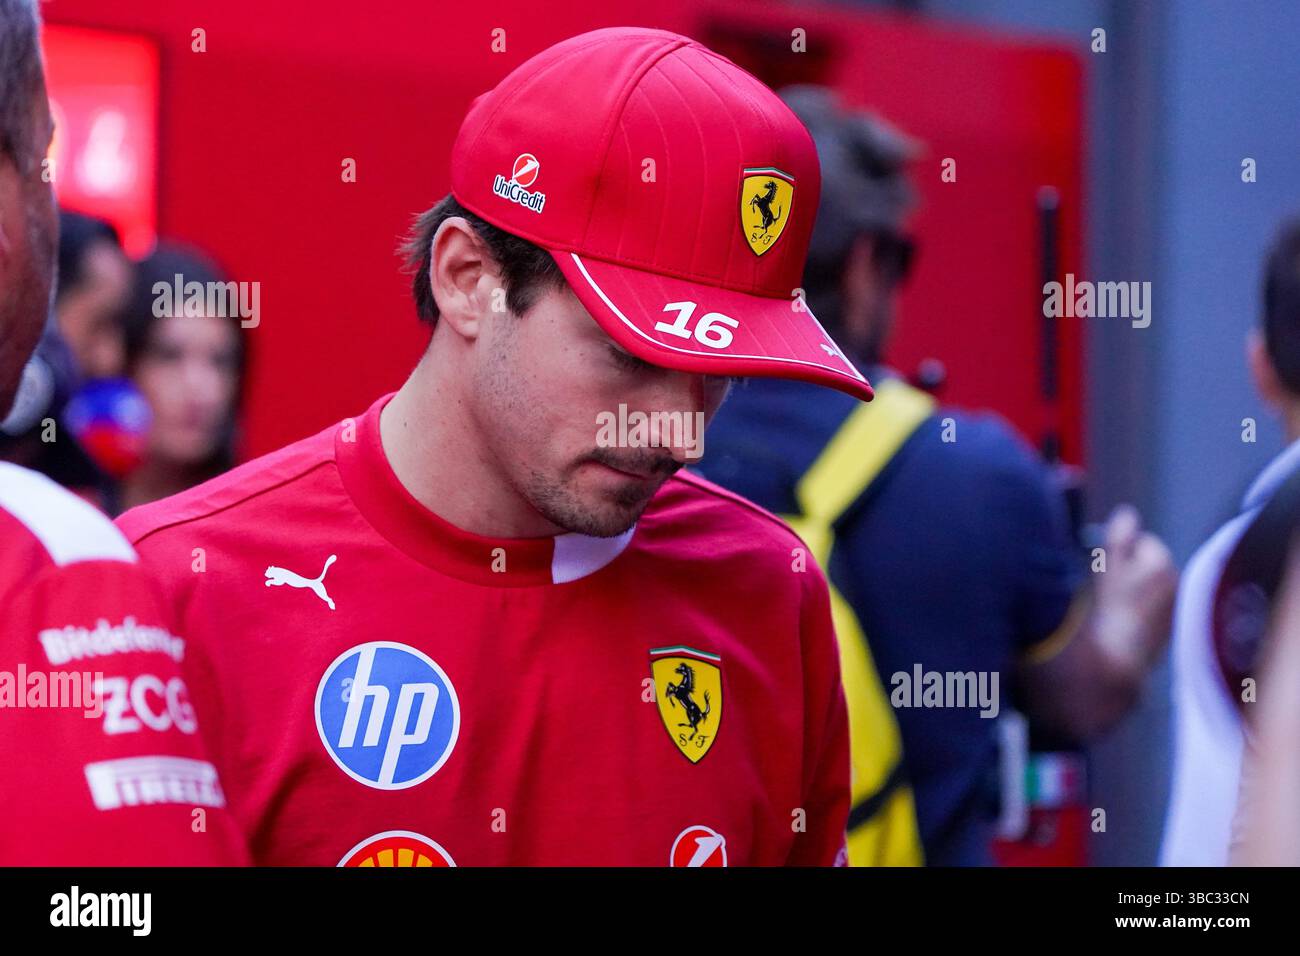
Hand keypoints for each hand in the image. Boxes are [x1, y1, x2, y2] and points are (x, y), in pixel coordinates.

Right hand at [1092, 504, 1178, 681]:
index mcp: (1162, 564)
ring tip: (1112, 605)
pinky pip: (1151, 607)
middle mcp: (1174, 584)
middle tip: (1107, 584)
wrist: (1117, 658)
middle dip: (1130, 568)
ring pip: (1149, 586)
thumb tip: (1127, 513)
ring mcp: (1172, 608)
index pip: (1144, 542)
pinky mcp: (1166, 628)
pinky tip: (1121, 622)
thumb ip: (1118, 536)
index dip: (1122, 550)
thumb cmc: (1110, 607)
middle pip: (1148, 564)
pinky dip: (1138, 609)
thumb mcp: (1107, 566)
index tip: (1106, 564)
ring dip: (1134, 589)